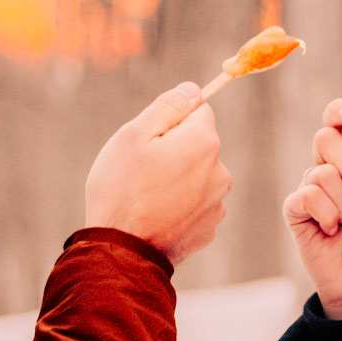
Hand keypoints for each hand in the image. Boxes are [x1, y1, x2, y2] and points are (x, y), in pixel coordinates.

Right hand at [84, 83, 230, 263]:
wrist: (122, 251)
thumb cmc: (122, 189)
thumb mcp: (134, 135)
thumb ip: (168, 107)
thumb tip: (193, 89)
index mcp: (204, 143)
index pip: (199, 111)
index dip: (171, 121)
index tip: (150, 139)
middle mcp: (220, 172)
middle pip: (199, 145)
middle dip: (175, 150)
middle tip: (142, 170)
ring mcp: (216, 203)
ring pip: (196, 176)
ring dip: (177, 179)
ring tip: (146, 196)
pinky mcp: (208, 228)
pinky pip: (194, 204)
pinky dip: (178, 205)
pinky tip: (155, 215)